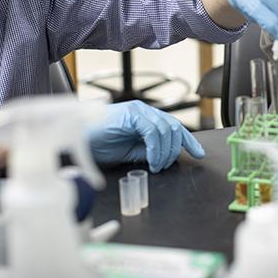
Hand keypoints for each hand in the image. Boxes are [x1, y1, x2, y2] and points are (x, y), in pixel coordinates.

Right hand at [87, 101, 204, 172]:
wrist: (79, 139)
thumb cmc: (98, 144)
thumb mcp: (129, 152)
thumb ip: (146, 151)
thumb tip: (163, 157)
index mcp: (145, 118)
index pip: (173, 127)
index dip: (188, 140)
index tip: (199, 153)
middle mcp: (144, 111)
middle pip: (174, 127)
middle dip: (175, 149)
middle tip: (165, 165)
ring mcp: (138, 111)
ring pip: (166, 129)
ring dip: (165, 152)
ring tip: (157, 166)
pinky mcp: (131, 115)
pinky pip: (152, 131)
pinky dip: (156, 148)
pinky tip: (151, 160)